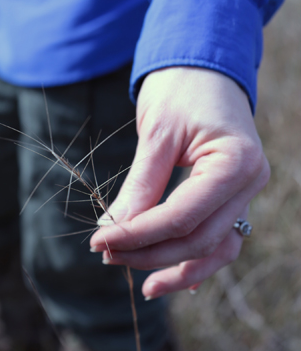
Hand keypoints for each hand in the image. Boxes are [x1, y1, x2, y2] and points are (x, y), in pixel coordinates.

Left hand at [90, 67, 269, 297]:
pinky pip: (220, 239)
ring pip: (216, 249)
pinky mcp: (233, 197)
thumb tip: (113, 229)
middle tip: (106, 256)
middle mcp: (250, 182)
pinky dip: (197, 262)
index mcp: (236, 162)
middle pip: (200, 239)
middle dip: (150, 254)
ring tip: (143, 287)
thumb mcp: (157, 132)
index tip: (99, 242)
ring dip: (178, 269)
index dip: (138, 235)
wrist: (205, 64)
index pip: (183, 217)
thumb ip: (141, 184)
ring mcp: (246, 192)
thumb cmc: (182, 86)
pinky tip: (170, 279)